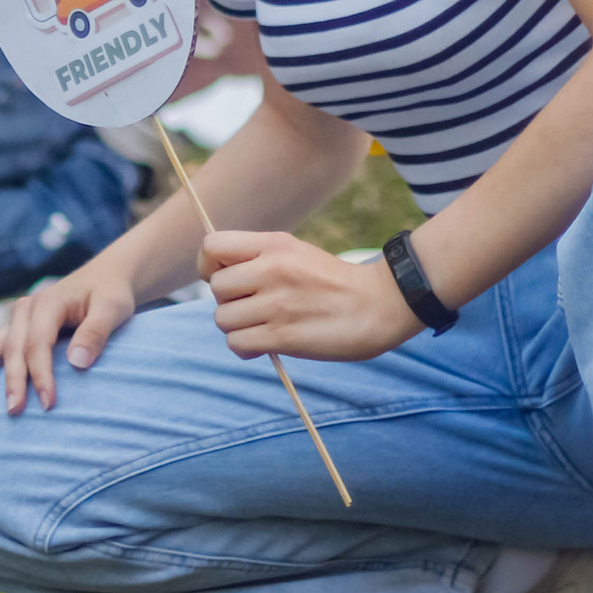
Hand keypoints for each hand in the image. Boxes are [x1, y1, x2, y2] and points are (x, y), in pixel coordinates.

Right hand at [0, 264, 138, 414]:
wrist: (103, 279)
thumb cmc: (110, 295)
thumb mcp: (113, 308)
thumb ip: (97, 332)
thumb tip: (77, 363)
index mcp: (48, 302)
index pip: (38, 342)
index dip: (40, 374)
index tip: (48, 403)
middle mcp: (25, 310)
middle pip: (11, 348)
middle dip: (10, 381)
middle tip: (13, 411)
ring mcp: (15, 321)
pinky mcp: (13, 331)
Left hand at [202, 230, 423, 362]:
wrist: (381, 304)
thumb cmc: (335, 283)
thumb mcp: (296, 253)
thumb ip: (258, 259)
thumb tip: (218, 278)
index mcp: (273, 244)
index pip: (211, 247)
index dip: (210, 266)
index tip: (228, 278)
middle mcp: (271, 269)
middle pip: (216, 289)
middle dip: (229, 301)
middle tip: (253, 308)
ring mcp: (277, 303)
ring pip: (223, 319)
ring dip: (238, 328)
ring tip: (263, 327)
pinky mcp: (284, 336)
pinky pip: (237, 344)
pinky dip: (246, 348)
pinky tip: (265, 344)